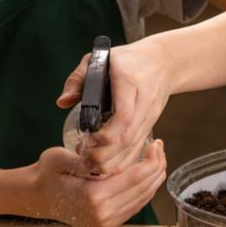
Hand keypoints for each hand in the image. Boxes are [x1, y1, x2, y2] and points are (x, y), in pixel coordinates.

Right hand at [25, 140, 165, 226]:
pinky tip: (146, 175)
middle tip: (159, 148)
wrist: (36, 197)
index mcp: (93, 196)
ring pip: (142, 199)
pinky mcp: (107, 225)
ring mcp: (105, 223)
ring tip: (156, 160)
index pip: (136, 177)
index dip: (151, 160)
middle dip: (157, 166)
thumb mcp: (59, 158)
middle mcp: (103, 214)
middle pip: (144, 189)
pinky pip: (134, 206)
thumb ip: (83, 158)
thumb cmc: (47, 174)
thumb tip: (106, 154)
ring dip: (153, 179)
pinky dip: (144, 190)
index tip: (156, 144)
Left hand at [57, 38, 172, 174]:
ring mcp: (150, 115)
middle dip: (105, 153)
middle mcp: (143, 101)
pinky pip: (138, 148)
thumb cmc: (125, 60)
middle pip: (128, 137)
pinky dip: (123, 161)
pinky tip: (106, 166)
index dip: (106, 135)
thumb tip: (62, 102)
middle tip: (84, 157)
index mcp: (129, 82)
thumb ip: (77, 79)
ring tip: (90, 164)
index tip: (87, 140)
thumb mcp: (98, 60)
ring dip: (112, 160)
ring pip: (134, 146)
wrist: (163, 62)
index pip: (124, 116)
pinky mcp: (151, 124)